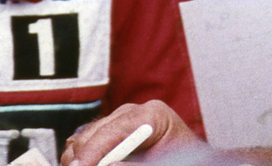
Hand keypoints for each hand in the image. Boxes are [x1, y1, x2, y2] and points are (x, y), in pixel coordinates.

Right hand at [62, 101, 203, 165]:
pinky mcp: (112, 130)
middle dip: (83, 157)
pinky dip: (84, 155)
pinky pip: (87, 140)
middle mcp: (132, 111)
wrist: (190, 161)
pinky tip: (85, 164)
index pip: (114, 130)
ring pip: (85, 136)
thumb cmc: (184, 162)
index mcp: (152, 115)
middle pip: (95, 133)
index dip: (93, 152)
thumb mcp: (164, 164)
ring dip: (80, 156)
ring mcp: (120, 118)